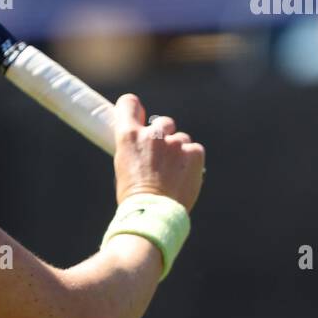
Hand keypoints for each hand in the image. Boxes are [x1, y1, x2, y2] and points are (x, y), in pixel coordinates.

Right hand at [111, 93, 204, 211]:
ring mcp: (175, 143)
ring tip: (172, 173)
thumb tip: (143, 146)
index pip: (130, 103)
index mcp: (128, 136)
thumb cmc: (134, 196)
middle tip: (160, 156)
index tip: (137, 116)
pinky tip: (183, 176)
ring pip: (181, 139)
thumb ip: (135, 149)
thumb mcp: (123, 166)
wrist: (153, 213)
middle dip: (163, 135)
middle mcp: (152, 134)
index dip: (134, 109)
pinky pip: (194, 150)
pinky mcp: (194, 152)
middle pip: (163, 122)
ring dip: (178, 151)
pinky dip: (191, 161)